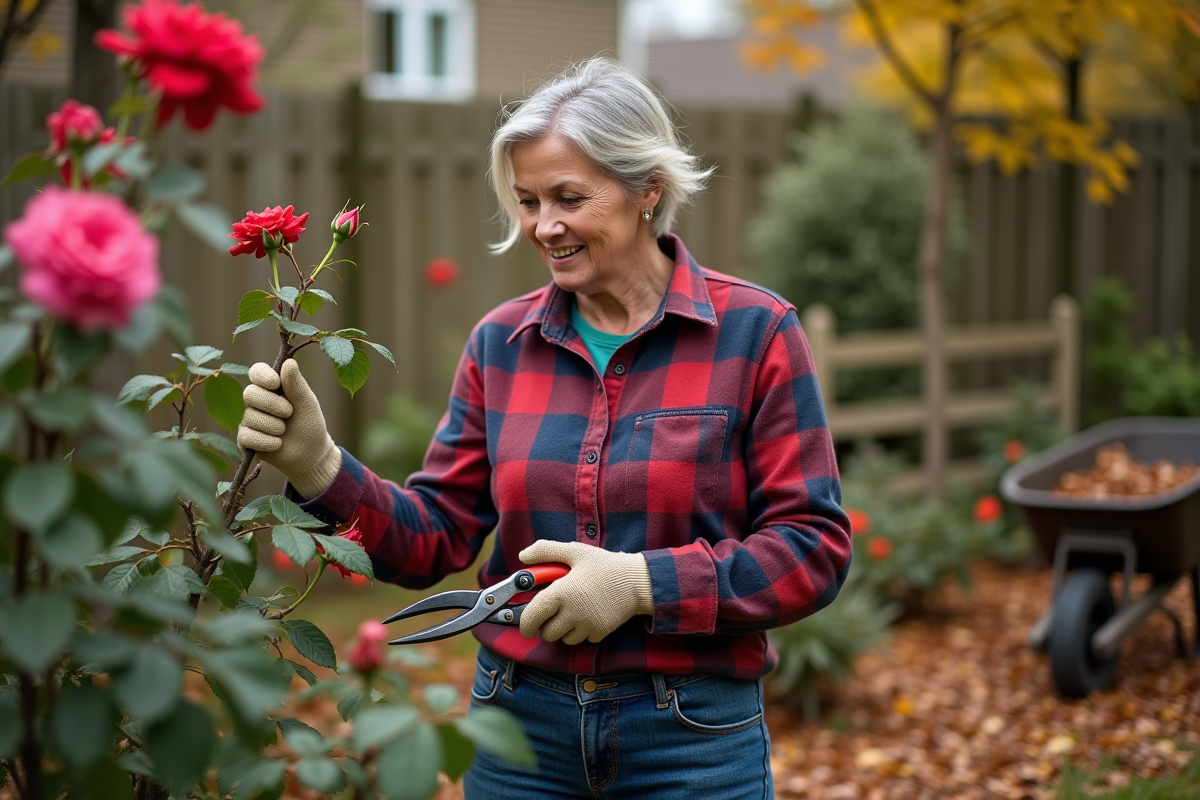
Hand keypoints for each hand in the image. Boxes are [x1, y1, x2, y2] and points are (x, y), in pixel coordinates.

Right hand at [237, 359, 340, 498]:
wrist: (310, 454)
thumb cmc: (309, 424)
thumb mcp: (307, 403)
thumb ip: (297, 384)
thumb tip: (289, 362)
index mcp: (272, 386)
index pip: (256, 371)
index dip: (263, 376)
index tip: (276, 383)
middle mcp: (256, 400)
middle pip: (249, 393)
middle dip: (273, 404)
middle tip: (289, 413)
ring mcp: (248, 419)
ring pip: (250, 417)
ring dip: (274, 426)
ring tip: (285, 431)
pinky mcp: (245, 439)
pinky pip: (247, 436)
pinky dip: (267, 441)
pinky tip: (278, 444)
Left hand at [518, 541, 652, 644]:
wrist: (637, 581)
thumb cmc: (605, 565)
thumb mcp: (575, 551)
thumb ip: (546, 551)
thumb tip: (523, 556)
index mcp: (562, 593)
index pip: (532, 617)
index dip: (525, 624)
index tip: (526, 624)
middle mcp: (572, 613)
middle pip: (547, 633)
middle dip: (546, 625)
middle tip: (554, 611)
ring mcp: (587, 626)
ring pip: (564, 639)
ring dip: (564, 630)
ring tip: (574, 611)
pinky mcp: (599, 633)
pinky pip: (582, 640)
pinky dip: (581, 632)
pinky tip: (588, 615)